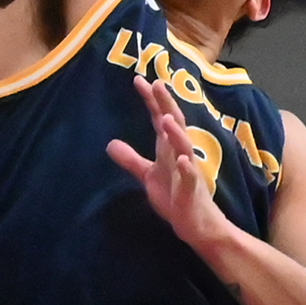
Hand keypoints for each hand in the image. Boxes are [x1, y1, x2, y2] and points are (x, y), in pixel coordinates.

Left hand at [107, 77, 231, 261]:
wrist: (195, 225)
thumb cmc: (175, 196)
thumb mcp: (148, 176)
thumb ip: (131, 159)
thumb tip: (110, 143)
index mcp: (168, 149)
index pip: (159, 119)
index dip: (151, 101)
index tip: (139, 80)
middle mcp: (180, 154)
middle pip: (175, 125)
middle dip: (167, 105)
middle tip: (158, 84)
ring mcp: (188, 172)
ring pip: (184, 148)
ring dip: (176, 133)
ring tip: (165, 118)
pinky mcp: (192, 192)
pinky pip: (191, 178)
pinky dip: (187, 168)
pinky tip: (182, 159)